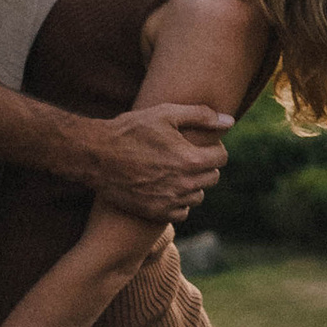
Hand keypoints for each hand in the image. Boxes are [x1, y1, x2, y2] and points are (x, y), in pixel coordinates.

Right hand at [84, 102, 230, 224]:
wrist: (96, 155)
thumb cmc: (131, 130)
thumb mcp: (165, 114)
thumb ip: (201, 116)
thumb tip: (229, 122)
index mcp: (191, 159)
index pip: (222, 158)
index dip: (213, 148)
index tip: (201, 143)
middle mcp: (184, 184)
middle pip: (213, 177)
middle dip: (204, 165)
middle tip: (185, 154)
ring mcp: (170, 201)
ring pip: (198, 196)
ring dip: (192, 184)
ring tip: (174, 170)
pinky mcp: (156, 213)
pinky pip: (182, 212)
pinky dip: (179, 202)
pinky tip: (166, 187)